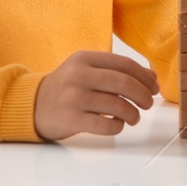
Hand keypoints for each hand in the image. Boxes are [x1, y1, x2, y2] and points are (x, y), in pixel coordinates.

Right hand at [33, 50, 158, 140]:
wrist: (33, 105)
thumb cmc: (66, 88)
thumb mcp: (86, 70)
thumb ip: (115, 70)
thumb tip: (151, 77)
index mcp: (84, 59)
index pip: (124, 64)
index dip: (145, 76)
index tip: (153, 86)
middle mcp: (79, 75)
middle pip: (124, 83)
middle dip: (143, 95)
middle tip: (148, 103)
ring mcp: (74, 97)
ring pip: (118, 105)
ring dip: (133, 114)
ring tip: (134, 117)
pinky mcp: (71, 119)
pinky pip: (105, 125)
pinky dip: (118, 126)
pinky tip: (117, 125)